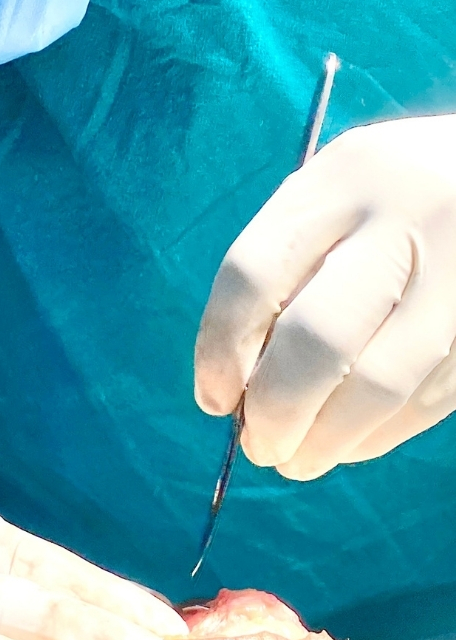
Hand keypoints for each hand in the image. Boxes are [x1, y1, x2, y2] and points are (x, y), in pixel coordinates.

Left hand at [195, 114, 455, 479]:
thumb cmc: (383, 191)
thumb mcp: (328, 197)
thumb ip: (283, 269)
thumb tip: (238, 381)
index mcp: (339, 181)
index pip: (254, 275)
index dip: (220, 348)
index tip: (212, 397)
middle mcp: (403, 223)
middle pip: (319, 339)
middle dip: (276, 408)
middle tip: (257, 445)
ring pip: (381, 384)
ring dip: (327, 440)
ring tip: (295, 459)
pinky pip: (427, 400)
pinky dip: (376, 436)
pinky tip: (347, 443)